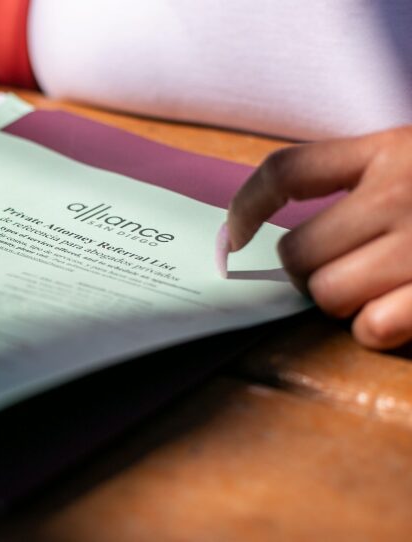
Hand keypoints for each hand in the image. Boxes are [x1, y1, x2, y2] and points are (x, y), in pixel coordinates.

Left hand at [227, 126, 411, 349]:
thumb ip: (366, 178)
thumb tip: (283, 233)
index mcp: (392, 150)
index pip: (287, 171)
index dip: (248, 207)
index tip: (235, 235)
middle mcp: (403, 191)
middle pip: (299, 254)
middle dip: (309, 273)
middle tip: (341, 271)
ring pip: (328, 294)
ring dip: (344, 303)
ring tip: (380, 292)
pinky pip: (374, 327)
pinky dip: (377, 330)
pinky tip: (398, 317)